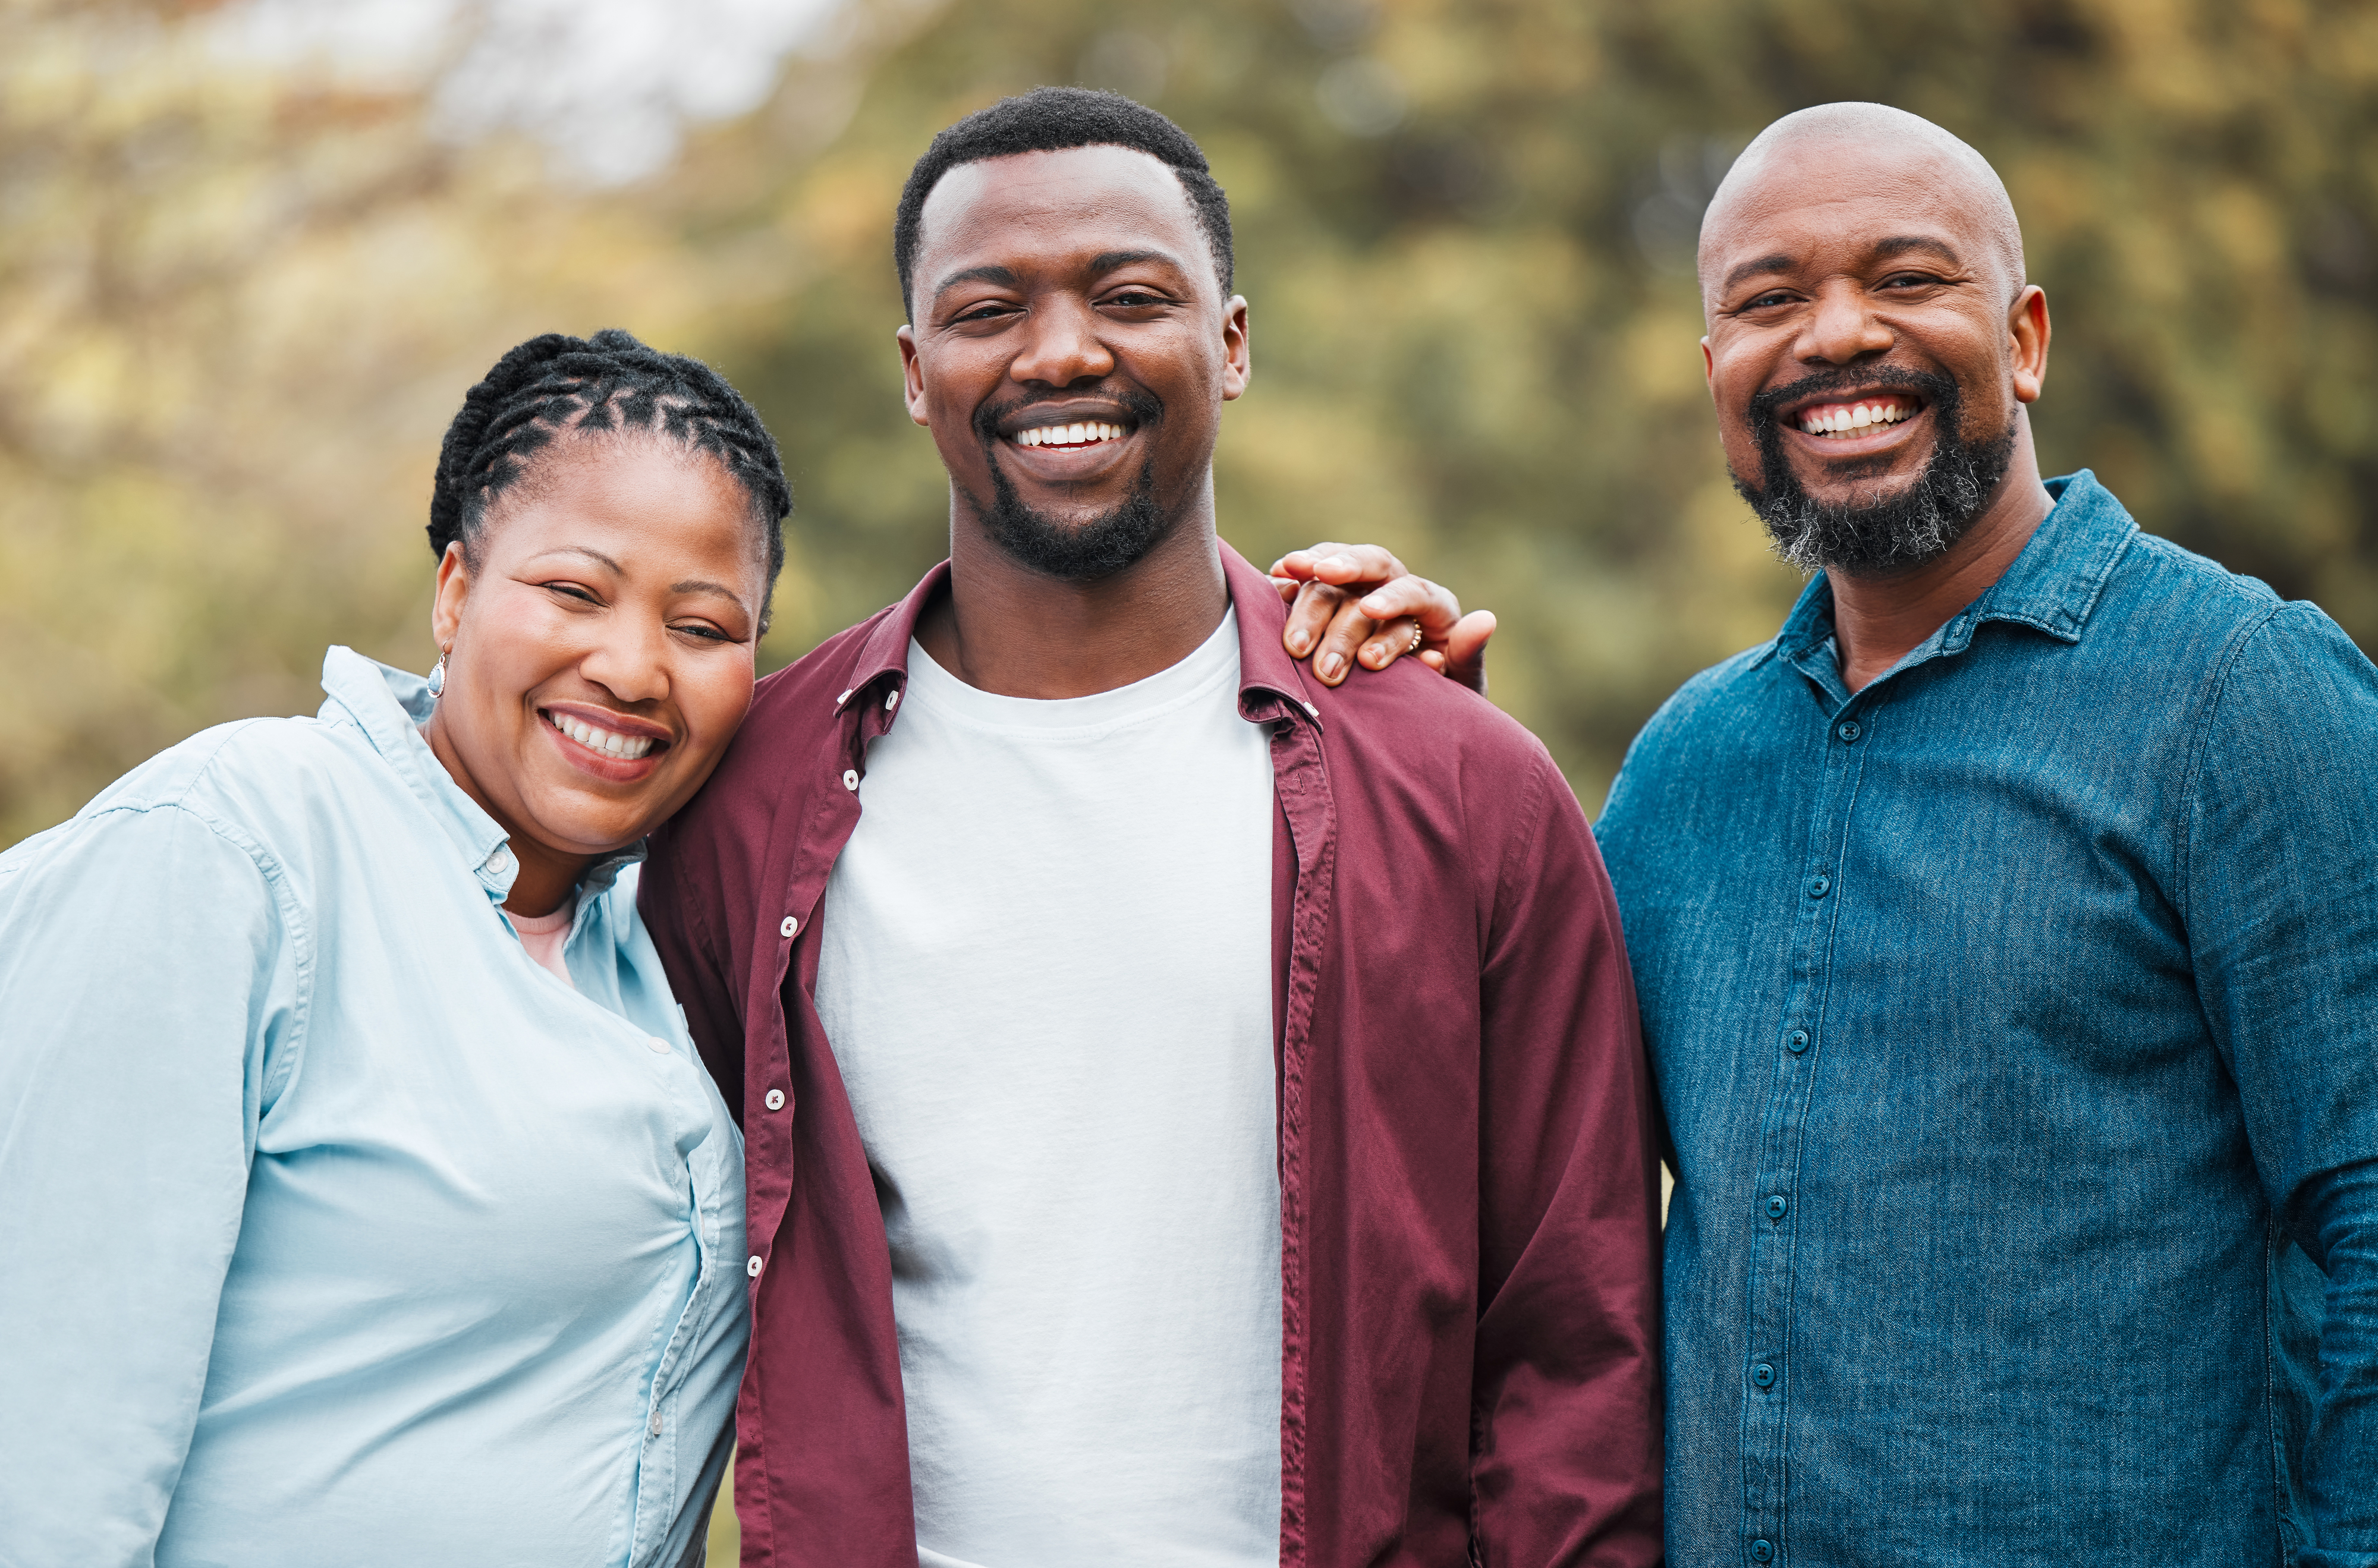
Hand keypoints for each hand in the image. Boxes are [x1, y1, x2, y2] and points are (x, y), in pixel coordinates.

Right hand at [1269, 543, 1493, 693]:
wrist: (1407, 718)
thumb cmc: (1438, 702)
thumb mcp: (1461, 687)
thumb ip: (1468, 655)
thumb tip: (1484, 618)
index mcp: (1434, 608)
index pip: (1417, 591)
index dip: (1393, 598)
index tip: (1371, 609)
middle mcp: (1397, 589)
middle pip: (1373, 566)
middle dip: (1345, 569)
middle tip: (1318, 580)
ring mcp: (1358, 592)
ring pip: (1334, 577)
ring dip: (1311, 600)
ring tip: (1294, 640)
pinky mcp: (1327, 600)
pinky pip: (1307, 581)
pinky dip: (1290, 583)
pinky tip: (1272, 582)